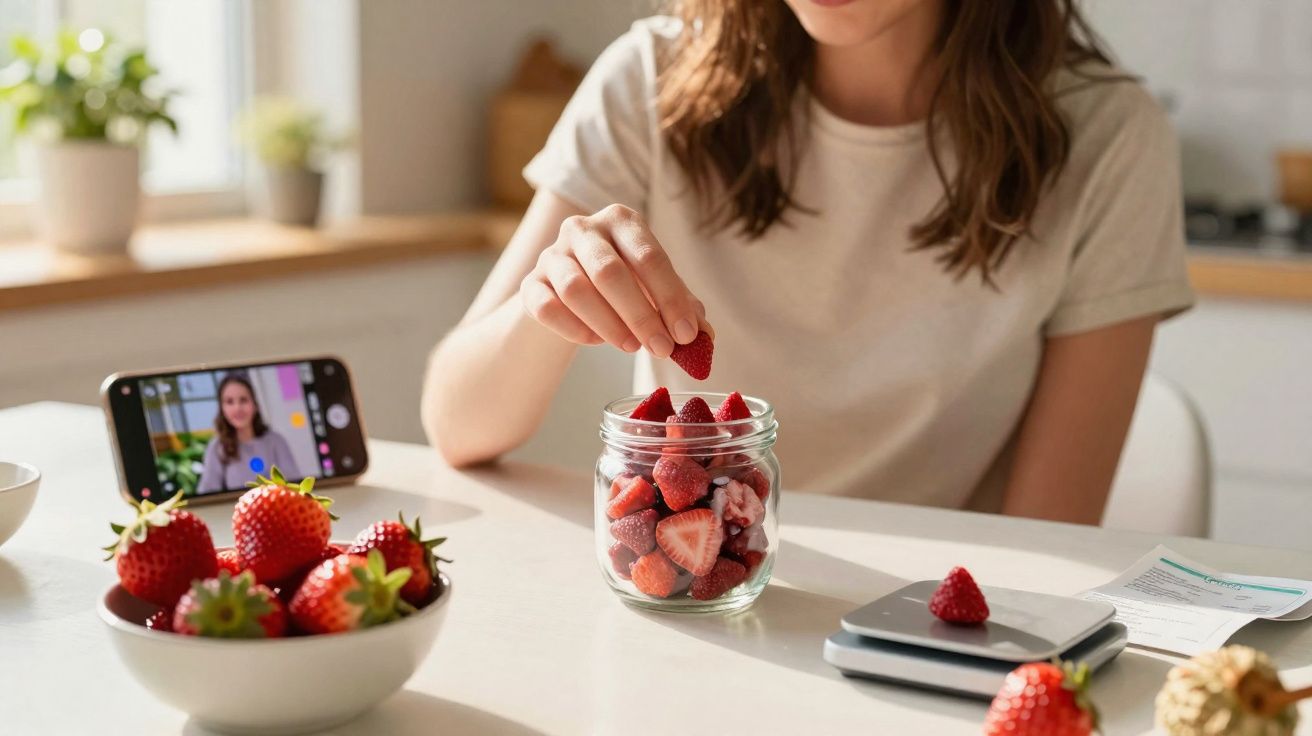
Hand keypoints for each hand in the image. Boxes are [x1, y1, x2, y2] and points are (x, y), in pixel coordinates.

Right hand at [519, 204, 707, 357]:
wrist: (567, 294)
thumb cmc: (623, 288)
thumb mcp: (655, 291)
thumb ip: (681, 308)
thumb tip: (705, 338)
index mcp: (621, 221)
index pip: (649, 257)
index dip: (670, 299)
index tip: (687, 334)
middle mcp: (583, 228)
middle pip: (609, 272)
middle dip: (641, 315)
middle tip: (662, 348)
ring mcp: (551, 254)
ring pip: (575, 289)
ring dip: (608, 324)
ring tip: (631, 347)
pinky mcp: (530, 283)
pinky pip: (547, 308)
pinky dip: (574, 330)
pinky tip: (594, 341)